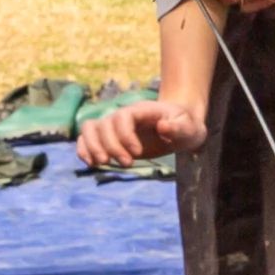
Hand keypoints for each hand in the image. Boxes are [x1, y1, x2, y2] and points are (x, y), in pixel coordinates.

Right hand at [75, 95, 204, 171]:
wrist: (179, 127)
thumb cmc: (186, 127)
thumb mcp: (190, 128)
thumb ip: (179, 127)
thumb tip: (163, 127)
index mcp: (141, 110)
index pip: (122, 116)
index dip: (125, 135)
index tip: (137, 153)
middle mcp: (123, 116)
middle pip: (104, 124)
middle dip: (112, 147)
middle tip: (128, 164)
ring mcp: (114, 126)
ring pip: (89, 129)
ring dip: (93, 147)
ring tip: (104, 164)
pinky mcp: (109, 138)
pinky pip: (86, 139)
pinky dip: (84, 150)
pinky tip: (92, 164)